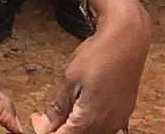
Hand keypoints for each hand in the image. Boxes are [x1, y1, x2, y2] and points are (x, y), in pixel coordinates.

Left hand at [36, 0, 149, 132]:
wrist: (128, 39)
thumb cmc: (101, 55)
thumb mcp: (70, 79)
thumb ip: (57, 107)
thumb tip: (44, 126)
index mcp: (92, 121)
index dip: (46, 130)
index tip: (36, 119)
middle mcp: (108, 126)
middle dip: (59, 128)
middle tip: (45, 114)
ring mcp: (118, 119)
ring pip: (89, 131)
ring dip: (73, 124)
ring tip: (63, 105)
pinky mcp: (124, 111)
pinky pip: (102, 124)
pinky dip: (87, 118)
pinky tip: (80, 104)